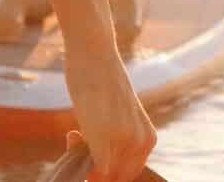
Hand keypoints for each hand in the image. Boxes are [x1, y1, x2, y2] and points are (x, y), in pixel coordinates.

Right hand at [64, 51, 155, 181]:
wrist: (95, 53)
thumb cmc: (100, 82)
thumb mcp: (116, 117)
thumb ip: (115, 143)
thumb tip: (97, 169)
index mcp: (149, 139)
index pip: (126, 175)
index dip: (105, 170)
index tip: (90, 150)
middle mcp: (143, 143)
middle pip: (116, 179)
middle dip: (94, 170)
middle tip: (78, 141)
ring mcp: (126, 141)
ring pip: (103, 177)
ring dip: (84, 163)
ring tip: (76, 133)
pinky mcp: (107, 137)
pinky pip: (94, 171)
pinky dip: (77, 158)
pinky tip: (74, 132)